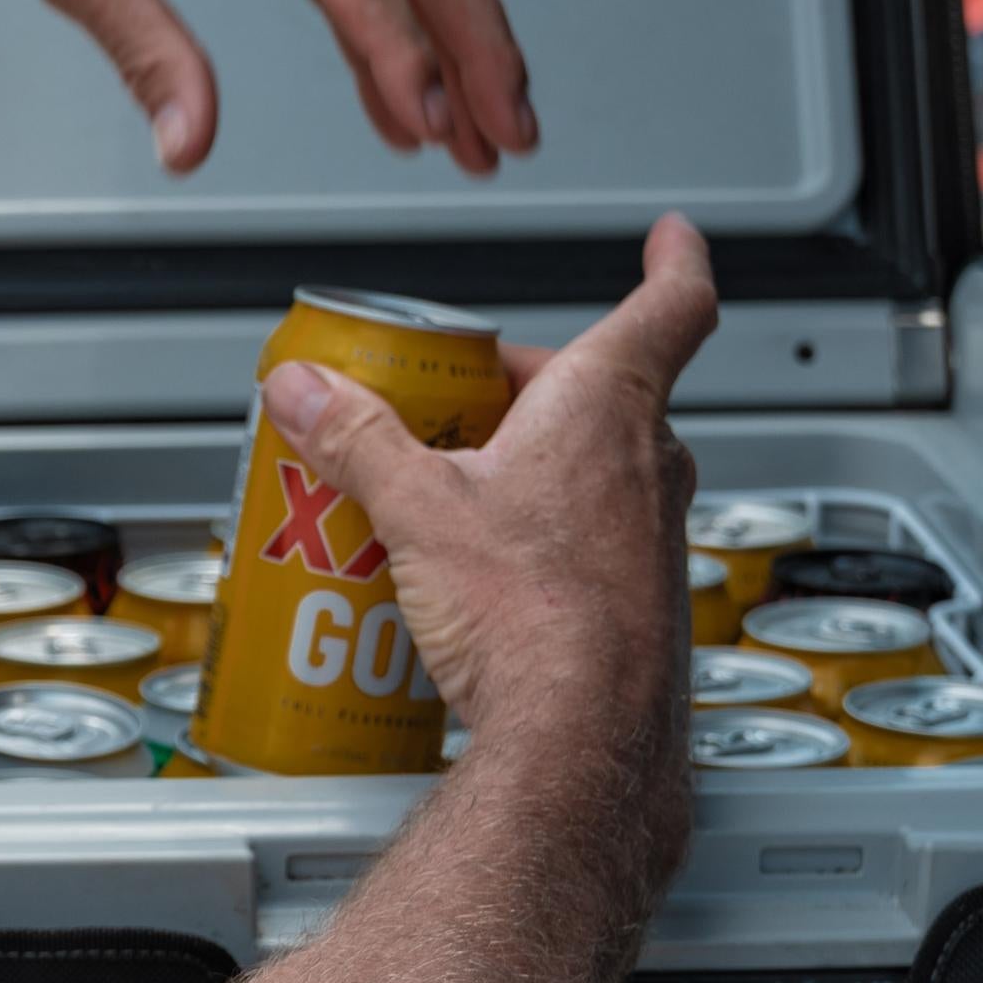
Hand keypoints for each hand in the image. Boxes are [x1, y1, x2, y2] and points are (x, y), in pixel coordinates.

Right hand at [261, 215, 717, 744]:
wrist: (582, 748)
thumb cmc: (536, 623)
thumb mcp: (417, 510)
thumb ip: (355, 438)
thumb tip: (305, 390)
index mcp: (606, 408)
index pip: (672, 306)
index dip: (677, 260)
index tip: (675, 235)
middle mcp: (646, 464)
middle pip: (597, 387)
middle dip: (524, 385)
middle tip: (456, 395)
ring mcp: (651, 534)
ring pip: (594, 463)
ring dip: (530, 459)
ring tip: (444, 486)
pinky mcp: (638, 598)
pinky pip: (589, 532)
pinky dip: (539, 527)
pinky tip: (473, 569)